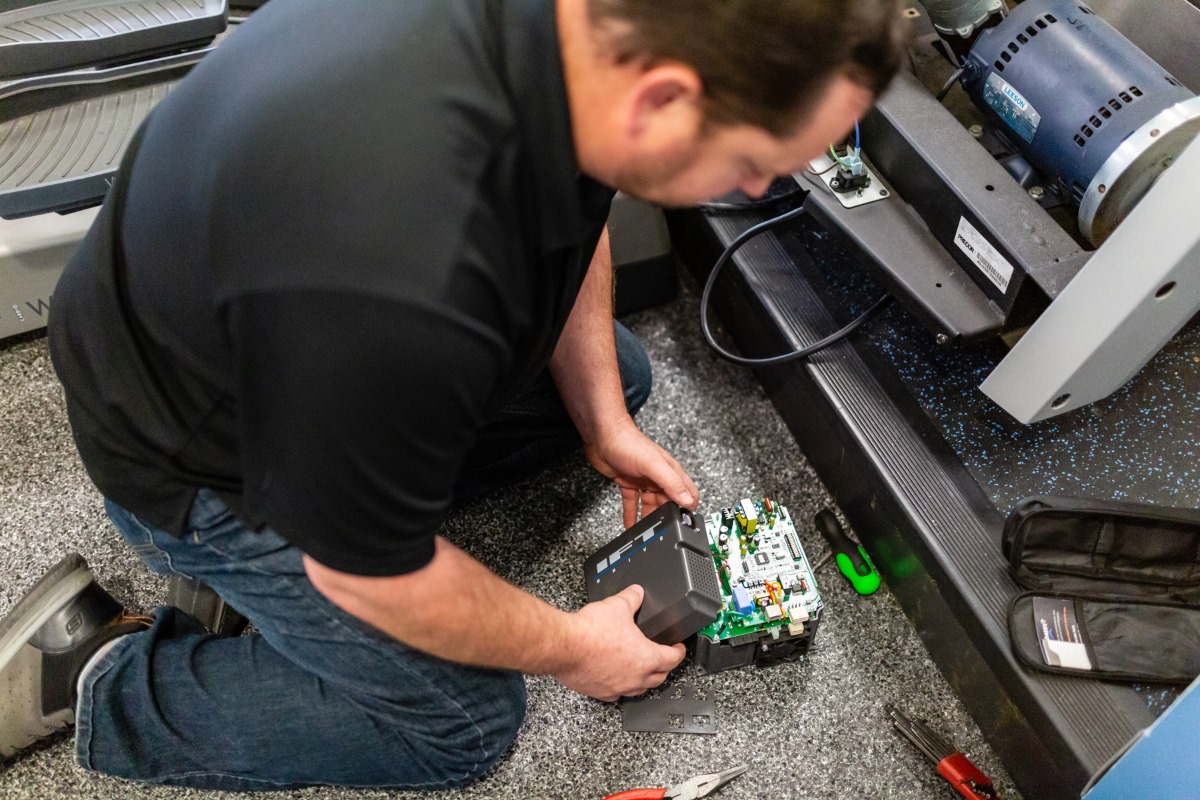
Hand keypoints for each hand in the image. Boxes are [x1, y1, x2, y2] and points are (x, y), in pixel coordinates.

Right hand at [553, 585, 686, 700]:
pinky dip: (621, 686)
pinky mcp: (600, 692)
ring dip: (645, 680)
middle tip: (664, 658)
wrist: (565, 646)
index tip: (679, 648)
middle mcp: (635, 677)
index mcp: (646, 657)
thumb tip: (636, 592)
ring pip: (640, 689)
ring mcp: (618, 687)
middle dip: (664, 667)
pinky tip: (616, 679)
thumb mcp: (617, 606)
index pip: (672, 658)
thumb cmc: (590, 632)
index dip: (679, 651)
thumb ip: (631, 598)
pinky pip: (617, 694)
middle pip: (660, 677)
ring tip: (643, 670)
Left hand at [584, 418, 699, 526]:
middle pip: (668, 502)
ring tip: (647, 534)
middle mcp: (659, 476)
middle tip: (663, 532)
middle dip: (667, 517)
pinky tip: (630, 525)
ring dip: (649, 519)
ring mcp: (643, 480)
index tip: (686, 523)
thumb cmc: (628, 442)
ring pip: (651, 505)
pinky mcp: (628, 483)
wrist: (601, 435)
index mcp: (669, 471)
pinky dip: (632, 515)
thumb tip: (687, 499)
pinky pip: (633, 503)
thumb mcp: (652, 464)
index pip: (688, 492)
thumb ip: (671, 482)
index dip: (689, 507)